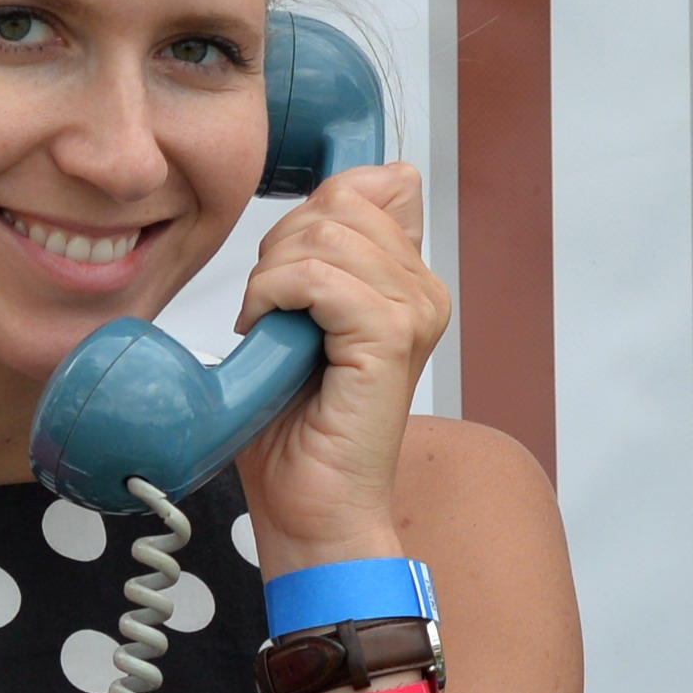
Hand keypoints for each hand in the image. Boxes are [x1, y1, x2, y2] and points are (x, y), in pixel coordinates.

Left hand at [228, 160, 444, 566]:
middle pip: (341, 199)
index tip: (287, 272)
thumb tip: (305, 211)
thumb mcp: (298, 321)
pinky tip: (268, 335)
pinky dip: (274, 295)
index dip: (315, 211)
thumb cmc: (298, 433)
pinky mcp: (392, 338)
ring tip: (269, 329)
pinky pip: (318, 276)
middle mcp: (423, 290)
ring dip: (272, 275)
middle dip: (282, 244)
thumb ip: (313, 260)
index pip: (373, 183)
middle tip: (269, 311)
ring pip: (325, 232)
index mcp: (408, 282)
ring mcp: (414, 311)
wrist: (313, 510)